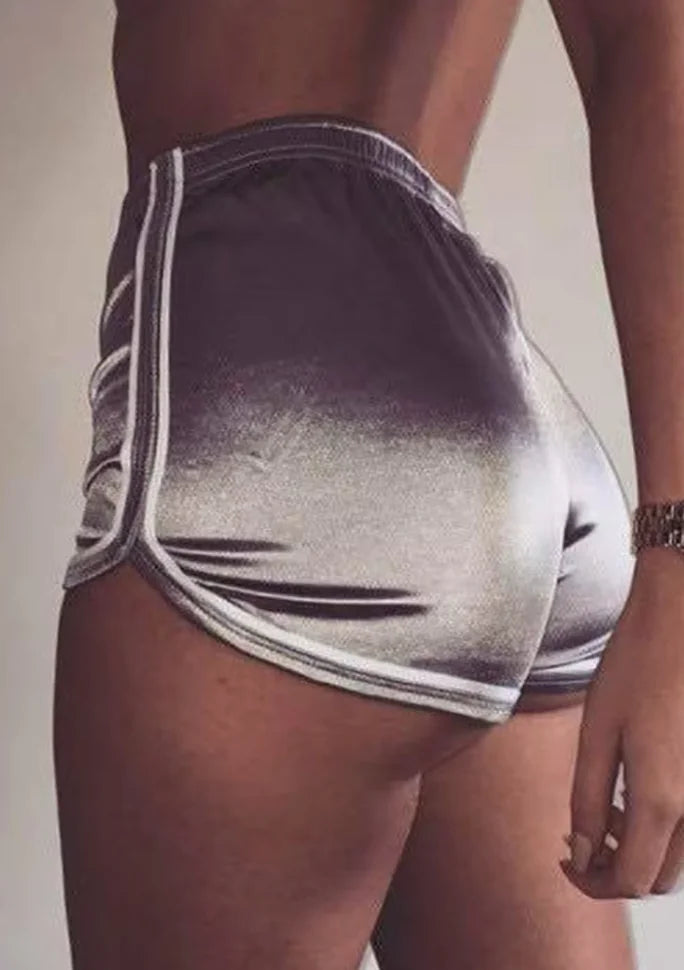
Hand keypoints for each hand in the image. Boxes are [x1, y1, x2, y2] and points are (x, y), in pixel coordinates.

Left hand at [561, 546, 683, 898]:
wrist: (682, 621)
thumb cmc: (635, 668)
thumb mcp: (597, 733)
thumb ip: (588, 800)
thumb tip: (583, 854)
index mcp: (661, 802)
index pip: (629, 883)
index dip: (591, 883)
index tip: (565, 858)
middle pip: (659, 879)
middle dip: (616, 870)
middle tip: (581, 834)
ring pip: (679, 856)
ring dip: (641, 849)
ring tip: (606, 807)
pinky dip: (662, 825)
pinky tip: (636, 786)